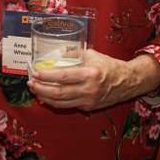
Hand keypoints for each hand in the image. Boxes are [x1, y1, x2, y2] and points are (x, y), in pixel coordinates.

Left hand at [28, 50, 159, 110]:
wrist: (128, 82)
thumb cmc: (110, 66)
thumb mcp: (93, 55)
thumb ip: (75, 53)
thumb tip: (57, 52)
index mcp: (90, 74)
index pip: (63, 76)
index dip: (47, 75)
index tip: (36, 72)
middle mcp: (88, 90)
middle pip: (58, 93)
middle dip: (41, 88)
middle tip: (31, 82)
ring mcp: (88, 101)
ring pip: (60, 103)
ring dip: (45, 97)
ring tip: (35, 89)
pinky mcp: (88, 107)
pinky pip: (67, 106)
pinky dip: (55, 102)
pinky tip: (47, 97)